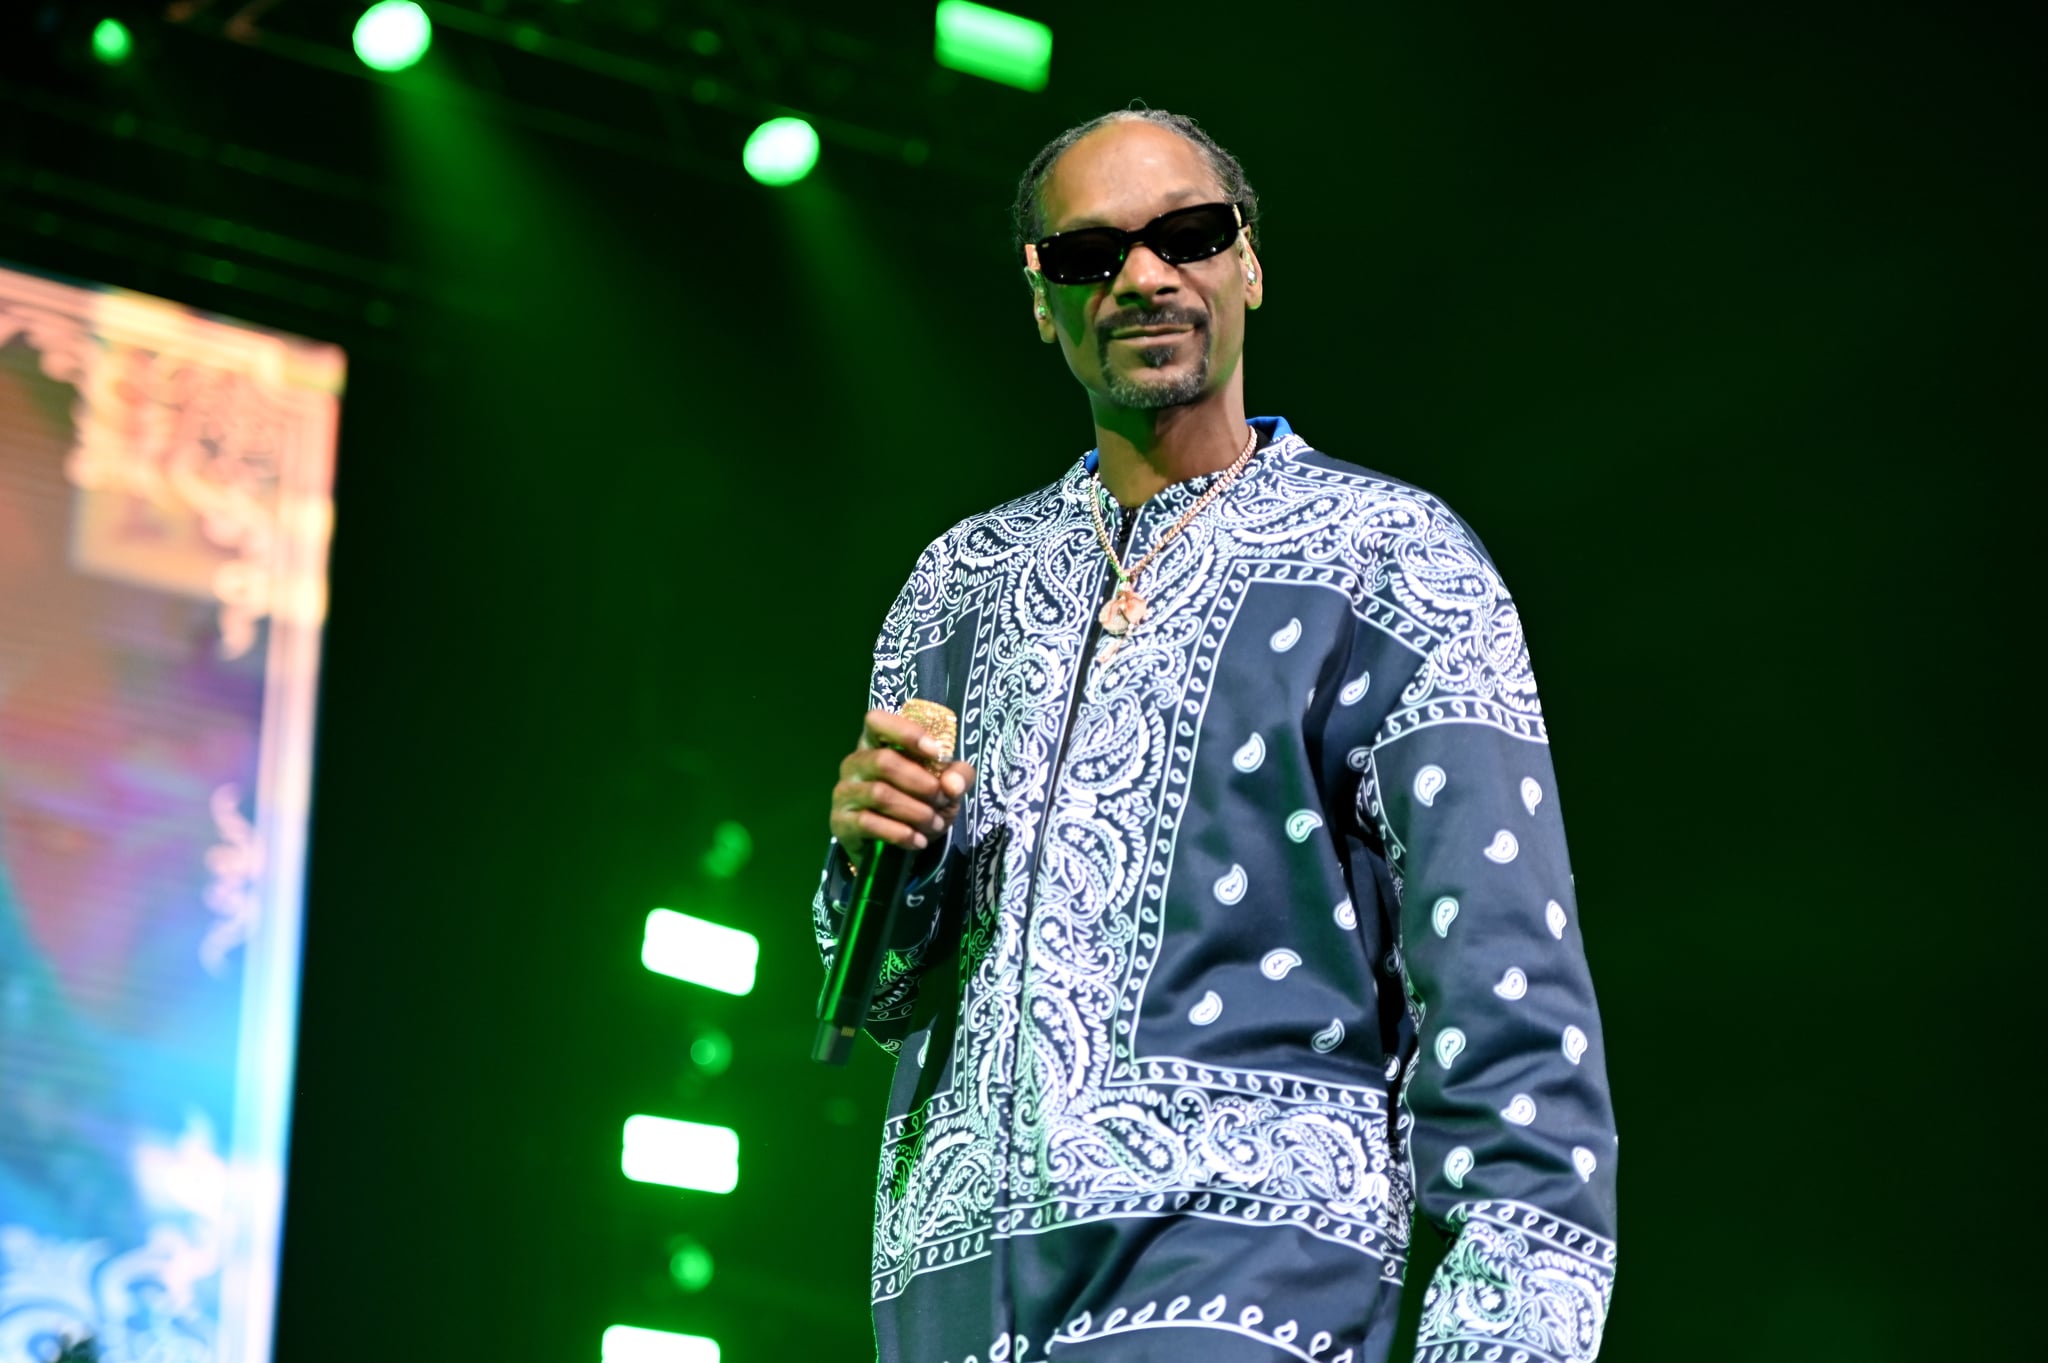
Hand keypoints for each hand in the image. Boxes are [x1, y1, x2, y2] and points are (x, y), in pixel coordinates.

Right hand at [829, 709, 976, 851]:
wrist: (892, 847)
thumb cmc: (916, 802)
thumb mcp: (945, 786)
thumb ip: (958, 777)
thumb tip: (953, 784)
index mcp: (875, 743)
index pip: (876, 721)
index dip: (905, 731)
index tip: (935, 751)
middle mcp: (854, 763)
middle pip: (883, 761)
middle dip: (921, 783)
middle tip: (942, 800)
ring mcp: (844, 792)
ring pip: (880, 794)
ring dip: (915, 811)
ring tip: (935, 824)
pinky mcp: (841, 821)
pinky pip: (870, 823)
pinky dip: (900, 833)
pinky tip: (918, 841)